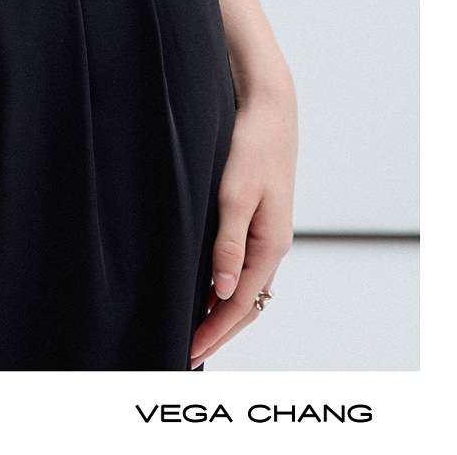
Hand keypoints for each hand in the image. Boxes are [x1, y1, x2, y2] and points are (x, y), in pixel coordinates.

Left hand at [190, 71, 297, 364]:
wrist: (268, 106)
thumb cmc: (252, 145)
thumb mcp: (235, 194)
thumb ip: (229, 244)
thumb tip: (222, 294)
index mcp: (271, 244)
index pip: (241, 304)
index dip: (215, 331)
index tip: (189, 351)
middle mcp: (272, 244)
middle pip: (247, 303)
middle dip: (219, 331)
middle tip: (188, 353)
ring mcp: (266, 232)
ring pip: (246, 287)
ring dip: (223, 312)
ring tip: (196, 331)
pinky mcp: (258, 218)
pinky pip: (243, 266)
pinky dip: (226, 287)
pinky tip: (207, 288)